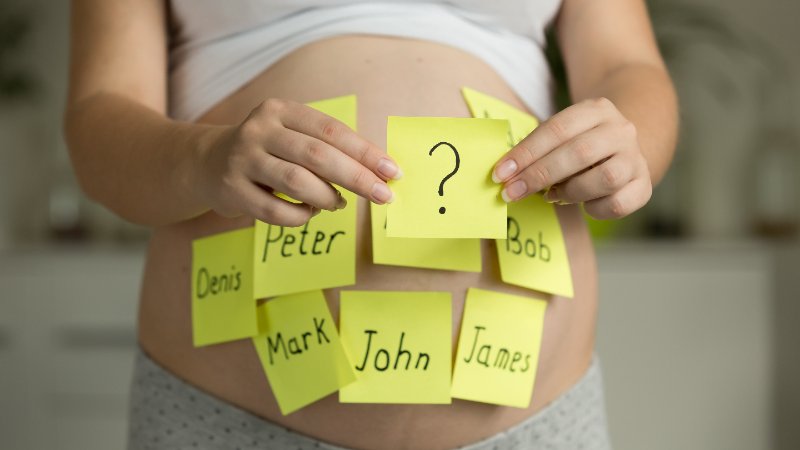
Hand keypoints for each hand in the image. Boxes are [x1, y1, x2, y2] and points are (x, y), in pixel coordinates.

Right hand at [195, 98, 401, 225]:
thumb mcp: (291, 136)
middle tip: (383, 196)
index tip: (392, 171)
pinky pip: (276, 210)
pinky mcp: (232, 190)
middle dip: (357, 178)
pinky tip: (310, 212)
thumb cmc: (266, 152)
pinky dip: (301, 216)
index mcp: (281, 110)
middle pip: (317, 155)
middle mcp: (260, 130)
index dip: (365, 152)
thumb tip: (377, 172)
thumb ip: (327, 148)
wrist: (206, 163)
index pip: (332, 130)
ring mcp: (242, 160)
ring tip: (338, 203)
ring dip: (327, 198)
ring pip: (297, 182)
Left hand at [492, 97, 651, 218]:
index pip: (557, 129)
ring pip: (605, 178)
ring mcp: (636, 158)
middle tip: (512, 192)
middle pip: (579, 153)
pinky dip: (594, 209)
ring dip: (570, 192)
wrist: (625, 148)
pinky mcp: (644, 186)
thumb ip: (539, 149)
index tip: (500, 173)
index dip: (525, 153)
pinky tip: (583, 204)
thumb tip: (506, 174)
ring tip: (552, 196)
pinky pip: (618, 203)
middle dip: (539, 175)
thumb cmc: (580, 144)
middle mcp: (621, 130)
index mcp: (597, 110)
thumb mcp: (563, 135)